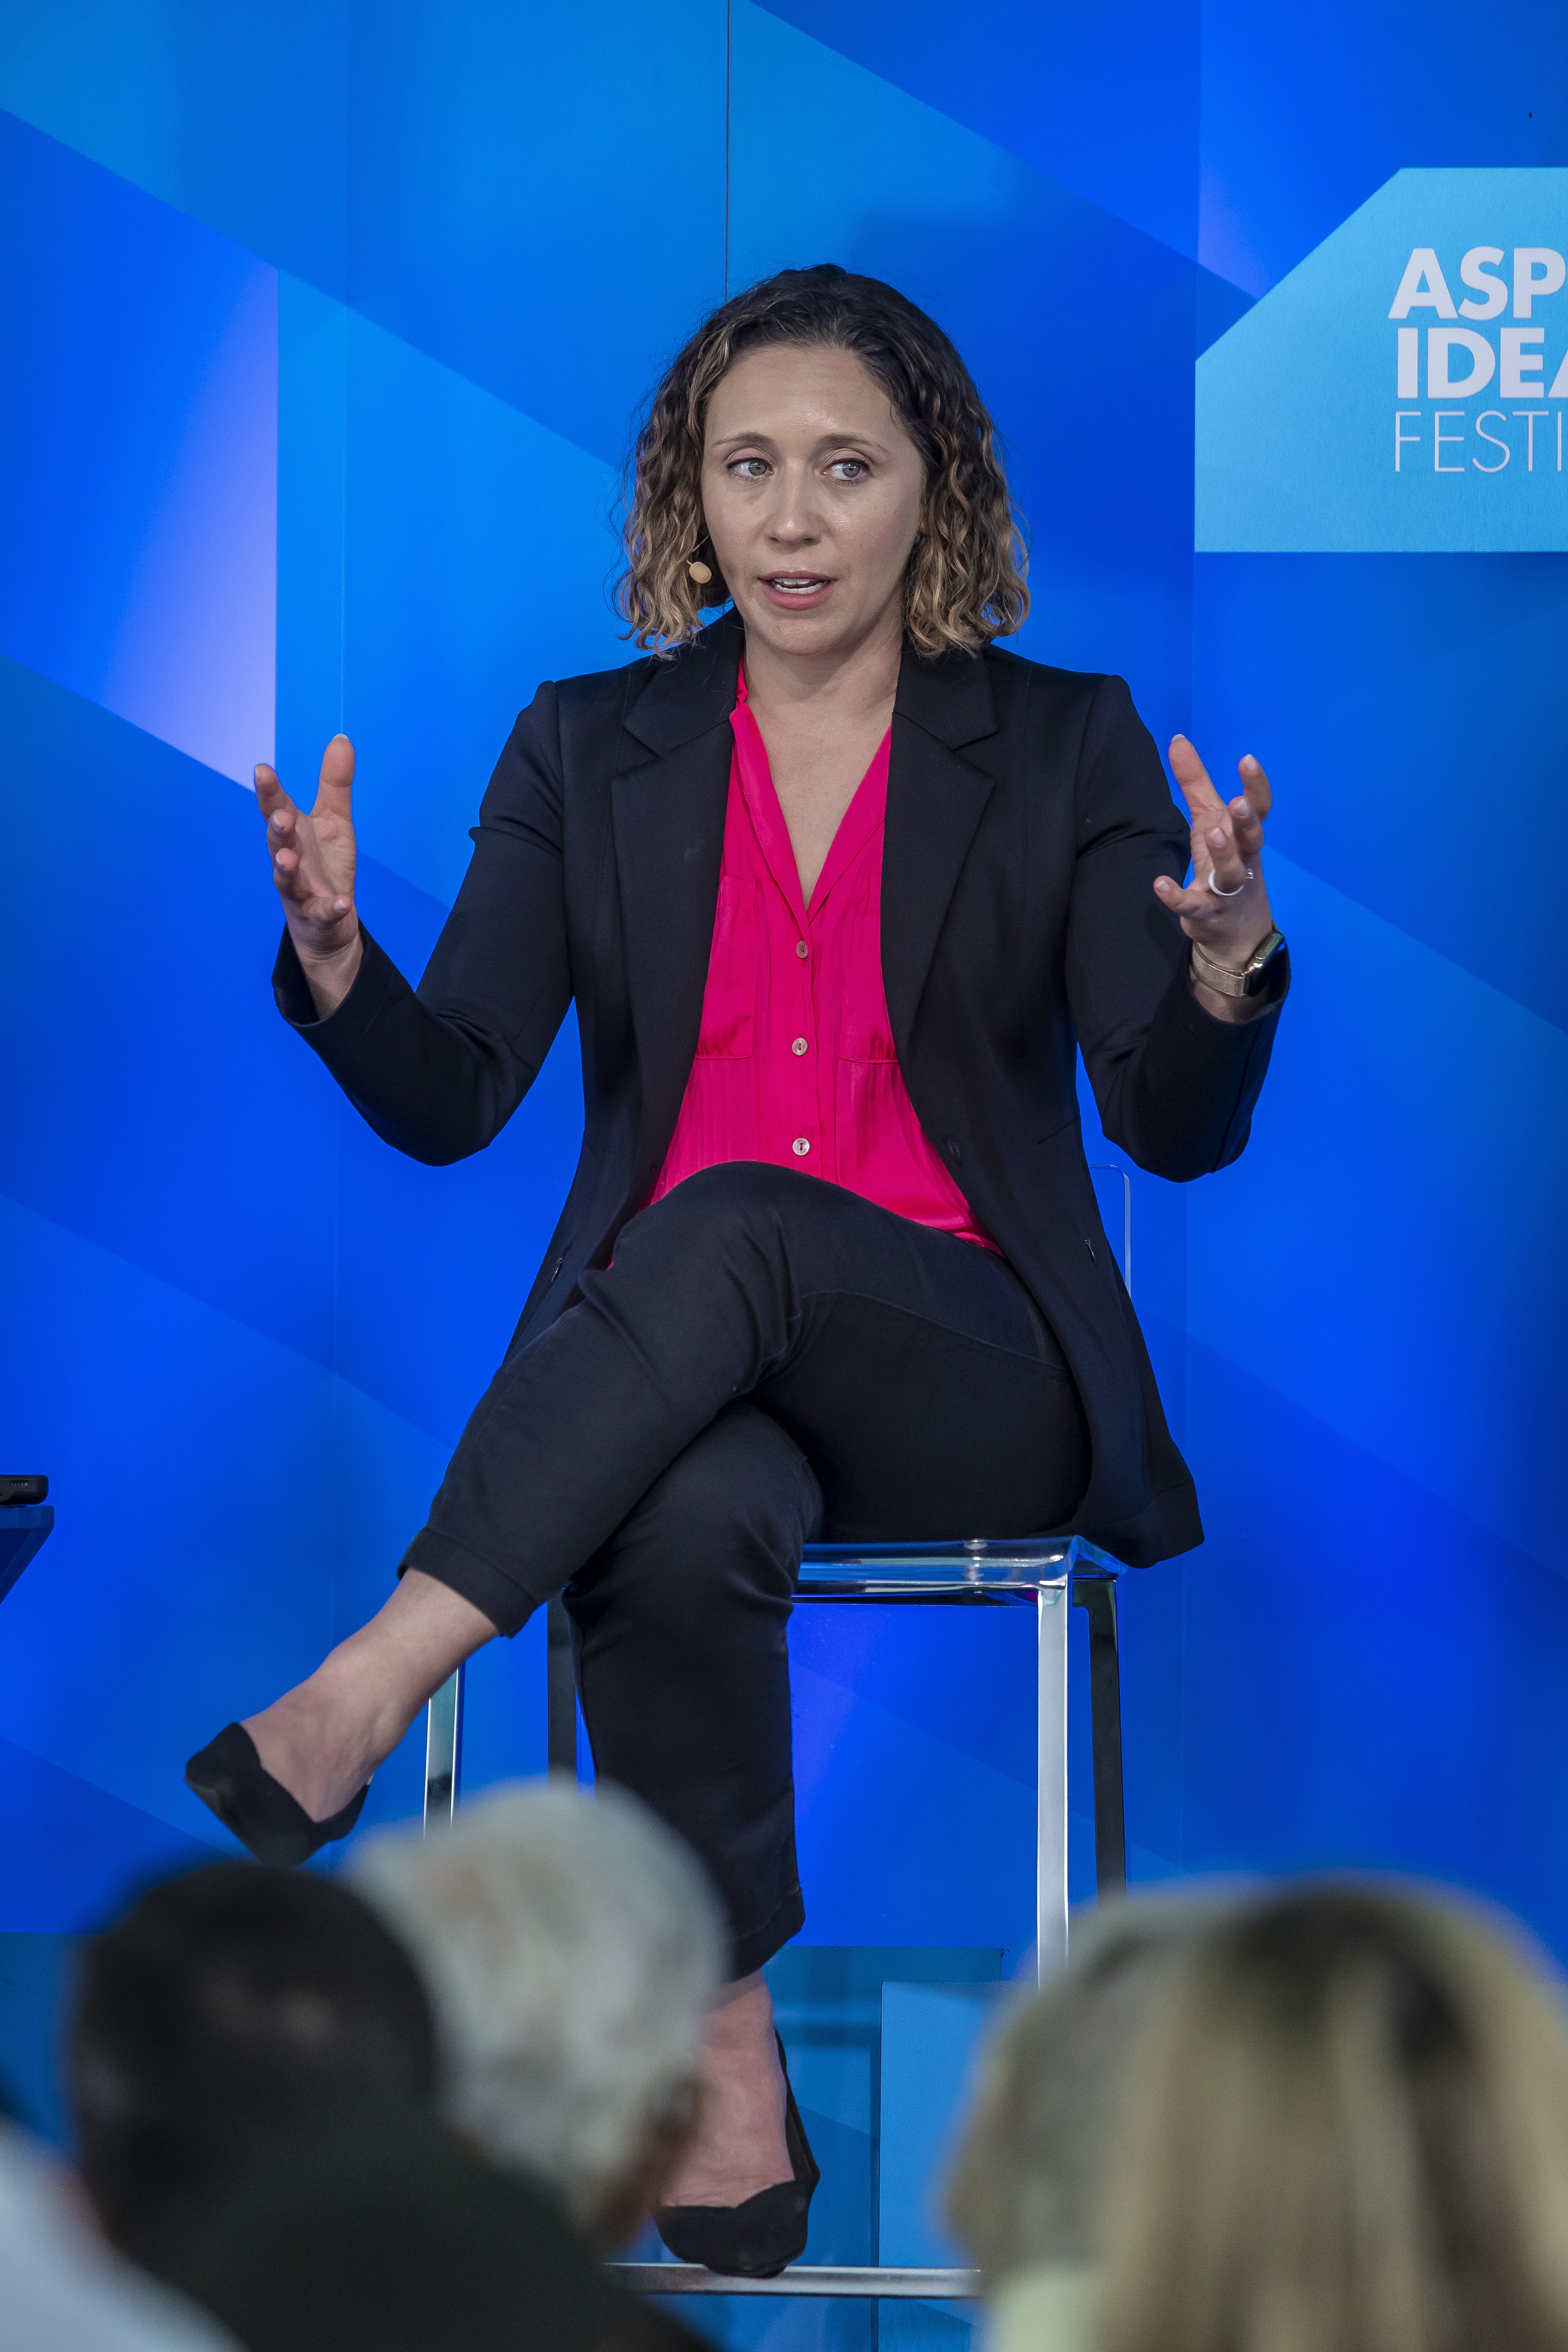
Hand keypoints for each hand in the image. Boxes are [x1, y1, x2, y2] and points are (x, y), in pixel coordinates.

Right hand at [257, 735, 361, 1015]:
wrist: (328, 922)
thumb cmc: (324, 866)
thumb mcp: (334, 821)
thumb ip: (334, 783)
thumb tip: (341, 738)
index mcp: (292, 833)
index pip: (276, 808)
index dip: (269, 791)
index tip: (261, 770)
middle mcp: (289, 859)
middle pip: (276, 841)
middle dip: (276, 828)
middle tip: (280, 817)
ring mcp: (298, 890)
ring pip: (285, 878)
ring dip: (286, 867)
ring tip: (288, 858)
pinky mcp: (315, 917)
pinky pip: (320, 914)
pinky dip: (329, 909)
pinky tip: (341, 904)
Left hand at [1153, 735, 1275, 974]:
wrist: (1236, 931)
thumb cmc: (1224, 864)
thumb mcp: (1210, 820)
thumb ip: (1195, 782)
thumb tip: (1177, 740)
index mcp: (1245, 835)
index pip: (1260, 808)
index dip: (1256, 786)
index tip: (1247, 760)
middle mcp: (1243, 860)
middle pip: (1252, 839)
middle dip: (1246, 821)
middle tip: (1238, 803)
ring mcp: (1227, 890)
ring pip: (1231, 872)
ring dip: (1223, 854)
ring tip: (1211, 834)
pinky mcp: (1206, 914)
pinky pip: (1193, 906)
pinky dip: (1177, 897)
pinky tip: (1160, 885)